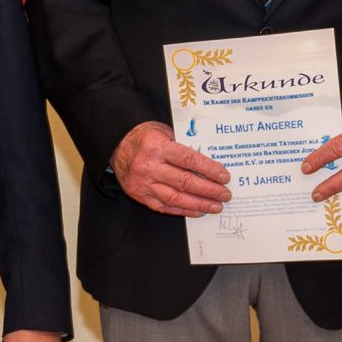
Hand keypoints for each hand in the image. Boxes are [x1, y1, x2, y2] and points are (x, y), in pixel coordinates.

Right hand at [111, 122, 229, 215]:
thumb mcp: (164, 132)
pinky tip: (197, 210)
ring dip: (198, 204)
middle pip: (185, 182)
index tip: (224, 177)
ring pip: (175, 198)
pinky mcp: (139, 195)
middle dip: (209, 190)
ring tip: (215, 206)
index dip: (209, 170)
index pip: (189, 160)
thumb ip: (183, 145)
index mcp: (157, 147)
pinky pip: (164, 206)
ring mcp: (144, 183)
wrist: (117, 145)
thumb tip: (209, 162)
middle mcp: (149, 167)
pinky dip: (182, 210)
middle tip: (225, 194)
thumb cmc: (145, 137)